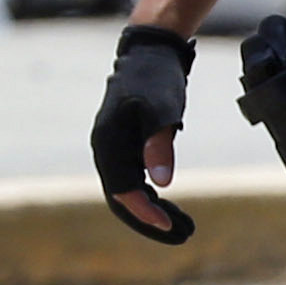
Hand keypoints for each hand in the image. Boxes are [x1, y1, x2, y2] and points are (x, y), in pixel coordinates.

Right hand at [94, 22, 197, 244]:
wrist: (151, 52)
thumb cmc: (156, 79)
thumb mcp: (163, 111)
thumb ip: (159, 146)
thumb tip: (161, 183)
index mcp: (108, 142)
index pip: (121, 190)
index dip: (145, 212)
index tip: (170, 225)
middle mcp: (105, 147)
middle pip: (119, 196)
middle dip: (146, 218)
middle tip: (180, 233)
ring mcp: (113, 145)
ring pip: (125, 188)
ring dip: (148, 208)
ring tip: (178, 223)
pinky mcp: (125, 142)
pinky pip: (130, 176)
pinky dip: (148, 193)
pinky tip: (165, 198)